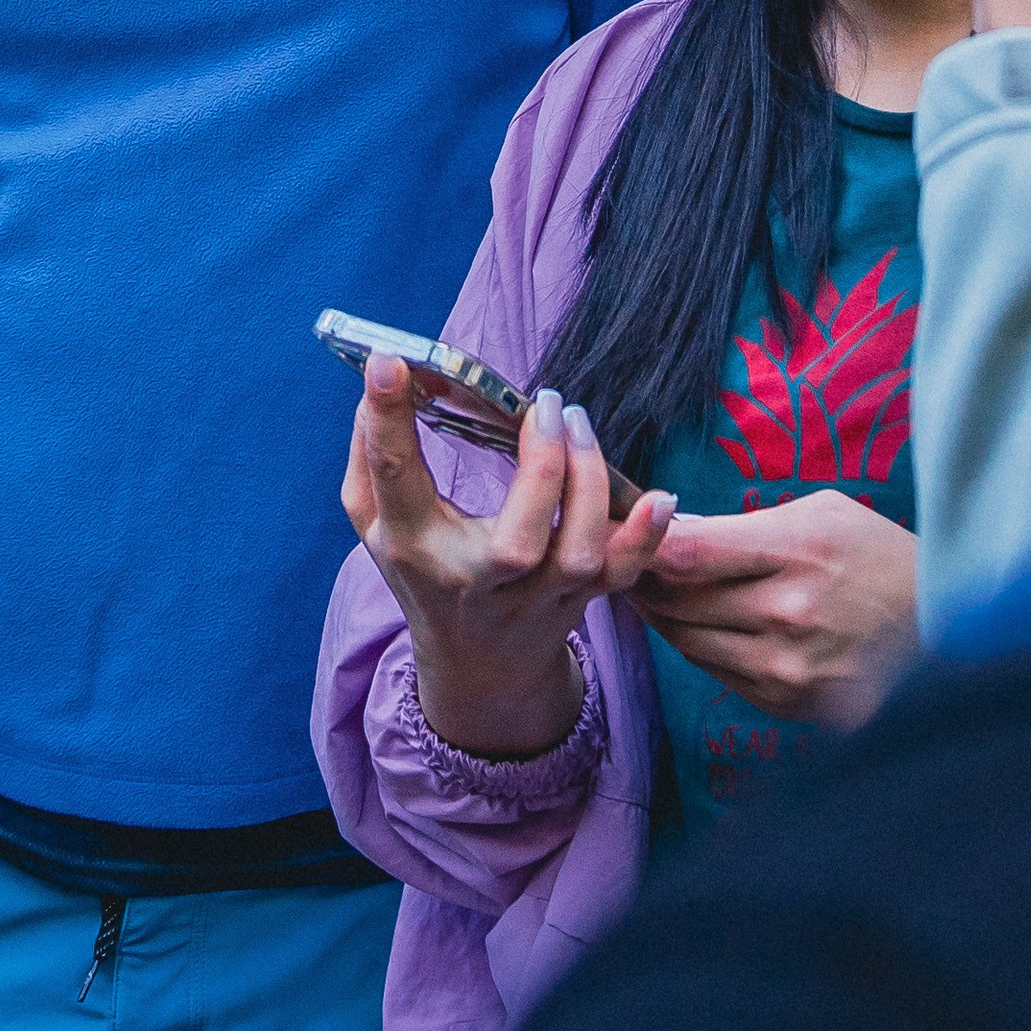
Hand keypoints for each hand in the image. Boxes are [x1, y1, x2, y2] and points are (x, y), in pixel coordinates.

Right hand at [343, 358, 676, 760]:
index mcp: (414, 546)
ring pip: (576, 553)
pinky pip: (622, 575)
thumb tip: (385, 374)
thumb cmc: (423, 571)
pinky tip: (660, 497)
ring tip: (575, 420)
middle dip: (542, 466)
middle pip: (517, 541)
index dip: (388, 419)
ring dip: (588, 482)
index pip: (395, 480)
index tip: (391, 363)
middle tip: (544, 403)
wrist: (477, 667)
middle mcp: (477, 580)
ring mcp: (536, 597)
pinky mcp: (581, 599)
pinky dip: (646, 539)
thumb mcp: (376, 522)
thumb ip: (369, 452)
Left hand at [623, 491, 917, 726]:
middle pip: (677, 600)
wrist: (949, 636)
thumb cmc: (883, 560)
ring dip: (664, 616)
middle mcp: (787, 613)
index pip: (687, 552)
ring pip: (687, 640)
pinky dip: (700, 647)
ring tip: (656, 592)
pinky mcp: (789, 705)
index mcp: (798, 550)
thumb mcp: (824, 514)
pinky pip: (717, 672)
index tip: (629, 532)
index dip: (644, 543)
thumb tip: (675, 531)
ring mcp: (787, 667)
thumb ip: (747, 524)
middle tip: (627, 561)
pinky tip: (703, 625)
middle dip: (644, 580)